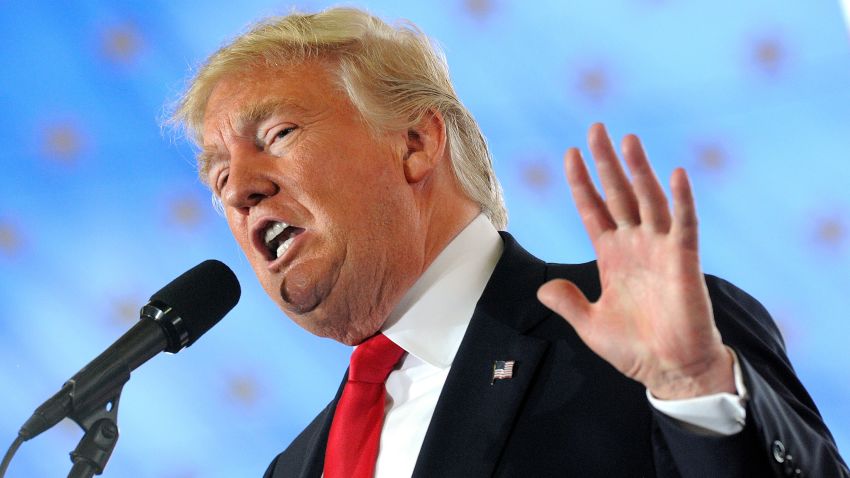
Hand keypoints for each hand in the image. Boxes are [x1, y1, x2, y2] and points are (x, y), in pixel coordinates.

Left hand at [537, 123, 734, 399]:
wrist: (670, 370)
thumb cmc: (634, 349)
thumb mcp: (590, 325)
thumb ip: (568, 303)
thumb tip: (543, 289)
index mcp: (611, 255)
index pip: (594, 209)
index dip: (582, 182)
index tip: (569, 154)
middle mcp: (635, 245)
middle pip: (618, 193)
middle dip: (606, 162)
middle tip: (595, 128)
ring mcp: (660, 249)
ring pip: (648, 199)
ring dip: (639, 169)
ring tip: (628, 139)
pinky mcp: (684, 261)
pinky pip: (684, 224)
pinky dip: (681, 199)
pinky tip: (676, 173)